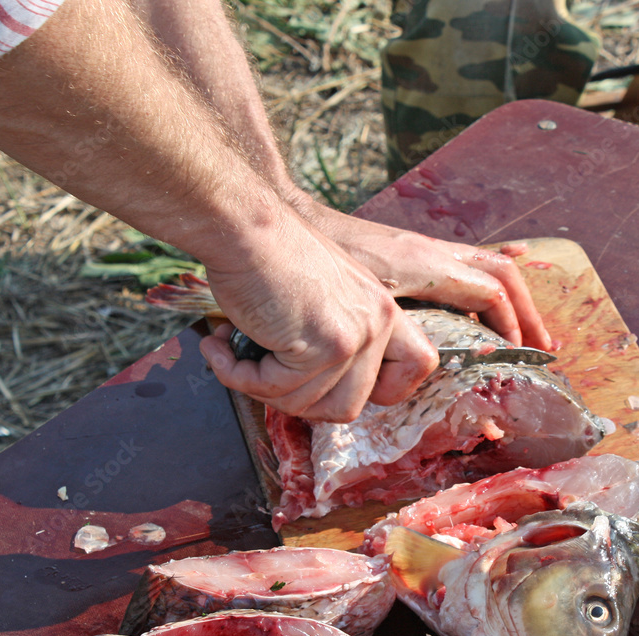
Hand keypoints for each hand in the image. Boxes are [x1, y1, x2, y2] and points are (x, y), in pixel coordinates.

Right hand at [197, 211, 438, 422]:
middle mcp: (377, 323)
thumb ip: (331, 339)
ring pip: (308, 404)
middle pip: (349, 406)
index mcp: (382, 309)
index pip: (418, 365)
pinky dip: (238, 375)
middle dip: (297, 401)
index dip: (383, 391)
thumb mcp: (319, 296)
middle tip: (262, 375)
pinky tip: (220, 347)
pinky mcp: (325, 346)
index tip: (336, 385)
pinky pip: (276, 389)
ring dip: (259, 387)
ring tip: (233, 352)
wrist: (244, 226)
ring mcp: (354, 337)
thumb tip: (313, 394)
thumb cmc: (265, 254)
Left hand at [295, 198, 552, 350]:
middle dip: (526, 311)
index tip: (521, 351)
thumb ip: (390, 328)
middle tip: (542, 343)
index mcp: (428, 264)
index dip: (512, 324)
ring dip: (509, 298)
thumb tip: (419, 364)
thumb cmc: (320, 258)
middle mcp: (433, 252)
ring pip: (484, 265)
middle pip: (500, 276)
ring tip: (523, 328)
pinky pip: (460, 263)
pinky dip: (482, 282)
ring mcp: (421, 248)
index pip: (490, 292)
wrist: (290, 223)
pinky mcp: (406, 251)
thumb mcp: (358, 297)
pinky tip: (486, 298)